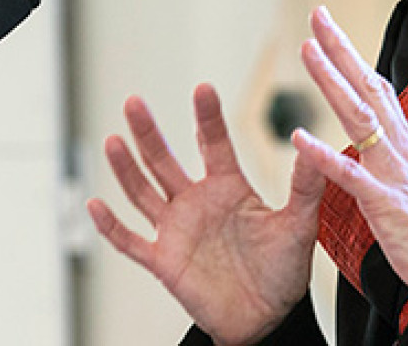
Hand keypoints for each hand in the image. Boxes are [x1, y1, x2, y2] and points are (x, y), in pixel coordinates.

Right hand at [87, 83, 325, 344]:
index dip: (207, 118)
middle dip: (149, 133)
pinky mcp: (164, 261)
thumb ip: (305, 186)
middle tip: (135, 101)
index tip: (202, 88)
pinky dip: (112, 226)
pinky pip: (131, 241)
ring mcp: (176, 230)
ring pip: (143, 192)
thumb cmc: (282, 272)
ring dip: (126, 169)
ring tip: (114, 140)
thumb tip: (311, 144)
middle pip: (165, 160)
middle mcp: (197, 202)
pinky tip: (96, 204)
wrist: (266, 319)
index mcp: (228, 188)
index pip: (213, 144)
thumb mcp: (299, 225)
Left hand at [292, 6, 407, 297]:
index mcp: (401, 142)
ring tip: (306, 52)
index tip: (328, 26)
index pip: (375, 87)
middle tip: (316, 15)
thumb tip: (370, 127)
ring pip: (358, 117)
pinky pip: (351, 176)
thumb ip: (386, 151)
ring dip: (331, 82)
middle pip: (367, 88)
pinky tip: (299, 138)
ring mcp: (393, 172)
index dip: (351, 54)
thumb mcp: (405, 178)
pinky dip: (324, 156)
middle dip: (340, 49)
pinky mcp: (384, 204)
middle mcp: (399, 148)